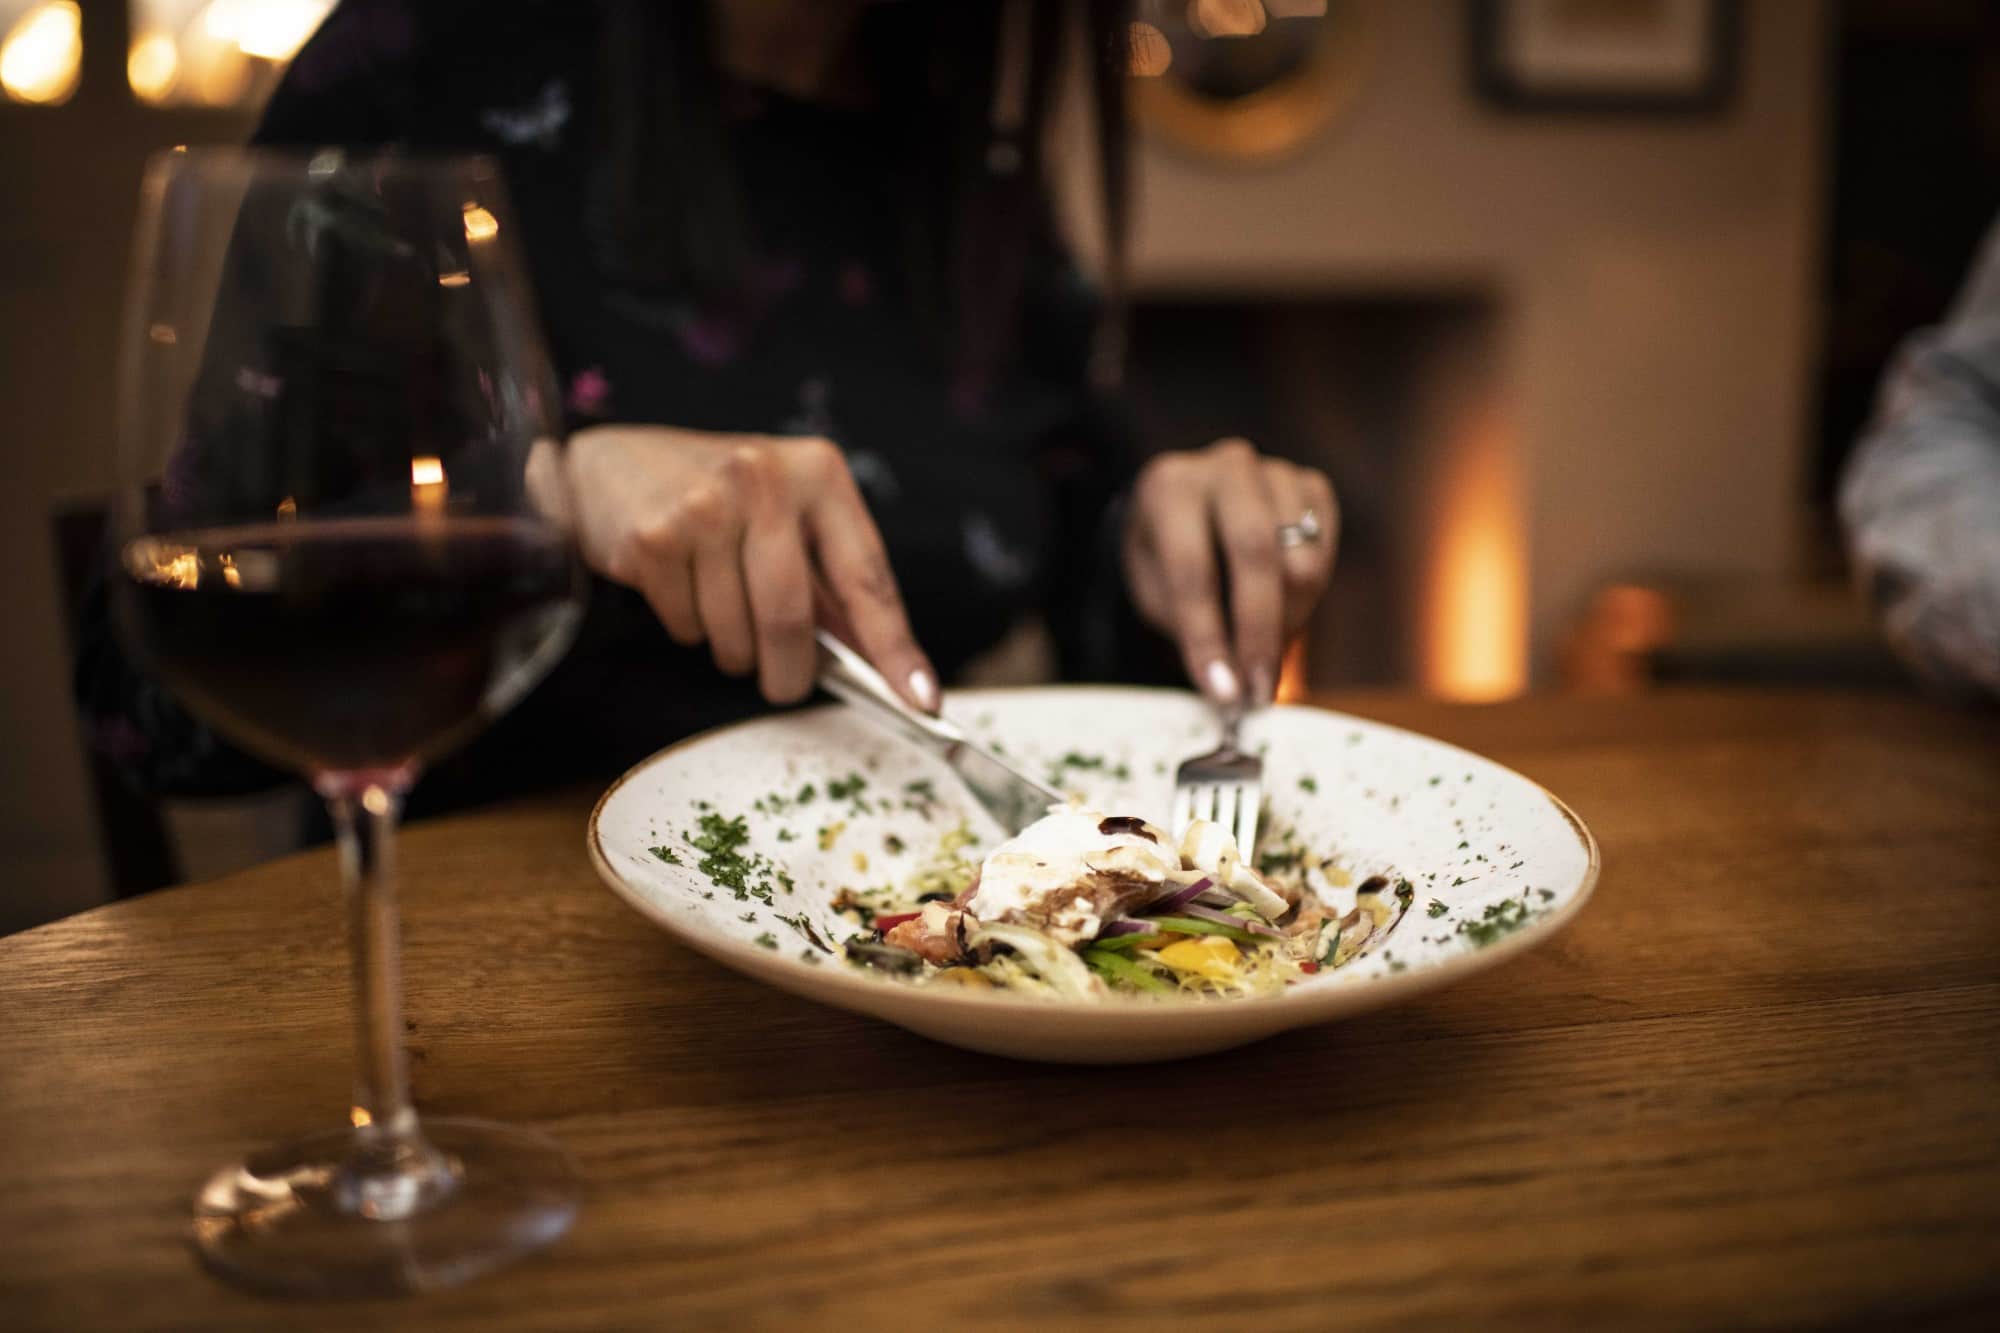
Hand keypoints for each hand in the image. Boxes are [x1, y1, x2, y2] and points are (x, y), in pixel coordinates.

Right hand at [565, 426, 938, 710]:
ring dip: (733, 650)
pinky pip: (687, 626)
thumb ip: (830, 583)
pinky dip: (688, 629)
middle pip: (792, 619)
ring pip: (736, 634)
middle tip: (783, 687)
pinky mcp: (653, 537)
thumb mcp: (784, 517)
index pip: (868, 577)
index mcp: (817, 472)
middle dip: (790, 672)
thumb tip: (880, 664)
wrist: (608, 466)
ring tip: (719, 611)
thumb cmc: (714, 497)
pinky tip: (678, 588)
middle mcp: (764, 479)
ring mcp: (704, 506)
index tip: (921, 701)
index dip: (895, 648)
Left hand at [1122, 438, 1337, 705]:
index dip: (1208, 636)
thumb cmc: (1167, 559)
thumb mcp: (1157, 592)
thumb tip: (1232, 691)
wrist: (1192, 512)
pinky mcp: (1312, 486)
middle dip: (1260, 631)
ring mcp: (1274, 472)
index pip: (1191, 567)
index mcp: (1169, 486)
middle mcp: (1225, 466)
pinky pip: (1325, 552)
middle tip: (1259, 689)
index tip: (1223, 692)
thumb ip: (1191, 630)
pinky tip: (1282, 606)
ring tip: (1263, 645)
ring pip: (1300, 559)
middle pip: (1256, 551)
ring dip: (1287, 620)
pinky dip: (1309, 595)